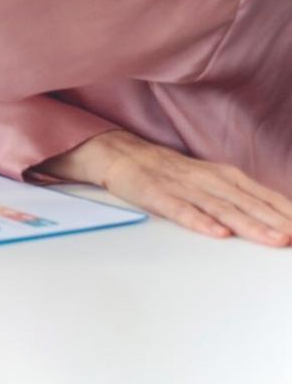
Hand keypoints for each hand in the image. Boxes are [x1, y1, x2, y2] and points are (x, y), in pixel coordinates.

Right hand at [40, 130, 291, 245]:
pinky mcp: (155, 194)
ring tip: (273, 239)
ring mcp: (180, 185)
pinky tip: (217, 232)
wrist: (117, 153)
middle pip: (246, 202)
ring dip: (249, 224)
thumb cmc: (165, 172)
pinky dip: (199, 220)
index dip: (283, 210)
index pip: (259, 194)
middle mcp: (205, 178)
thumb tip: (272, 215)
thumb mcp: (205, 179)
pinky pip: (179, 209)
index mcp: (220, 175)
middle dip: (275, 220)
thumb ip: (235, 196)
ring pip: (219, 207)